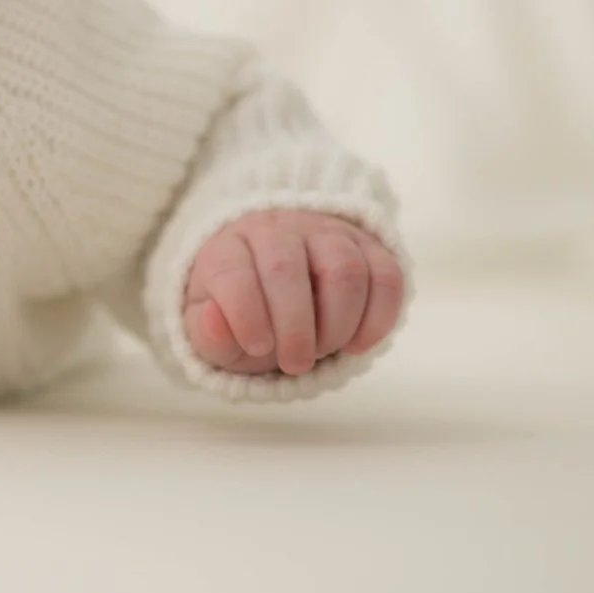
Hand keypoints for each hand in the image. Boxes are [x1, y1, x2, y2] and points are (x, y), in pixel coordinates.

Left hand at [182, 209, 404, 376]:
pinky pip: (386, 276)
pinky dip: (377, 318)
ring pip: (343, 268)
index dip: (246, 314)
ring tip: (324, 350)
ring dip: (337, 323)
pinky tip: (356, 345)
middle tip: (295, 363)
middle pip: (286, 267)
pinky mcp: (368, 248)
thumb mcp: (212, 329)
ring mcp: (325, 233)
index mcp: (228, 247)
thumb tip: (216, 323)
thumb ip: (207, 333)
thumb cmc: (242, 311)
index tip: (258, 347)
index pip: (233, 272)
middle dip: (294, 327)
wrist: (278, 278)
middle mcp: (276, 229)